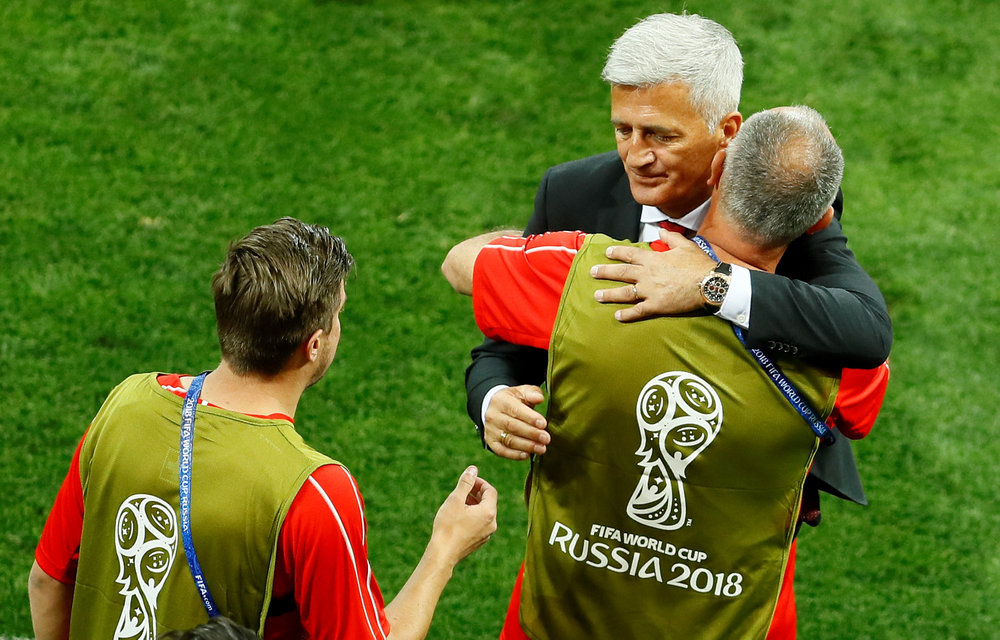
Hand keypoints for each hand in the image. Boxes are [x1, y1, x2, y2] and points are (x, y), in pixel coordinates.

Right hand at [432, 466, 497, 563]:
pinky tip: (458, 516)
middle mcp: (491, 523)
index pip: (490, 491)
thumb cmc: (448, 526)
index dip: (480, 482)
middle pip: (488, 502)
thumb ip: (466, 483)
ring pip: (484, 513)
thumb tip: (473, 469)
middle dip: (476, 493)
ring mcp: (486, 534)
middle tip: (462, 489)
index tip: (468, 480)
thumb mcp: (455, 499)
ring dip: (474, 504)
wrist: (443, 554)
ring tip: (458, 501)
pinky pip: (480, 523)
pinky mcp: (479, 541)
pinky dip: (472, 515)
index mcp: (488, 512)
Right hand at [485, 385, 548, 459]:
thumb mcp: (522, 392)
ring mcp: (490, 430)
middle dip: (531, 433)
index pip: (516, 410)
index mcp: (501, 401)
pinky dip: (514, 454)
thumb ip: (532, 393)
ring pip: (508, 440)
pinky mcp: (490, 442)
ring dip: (526, 446)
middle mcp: (493, 416)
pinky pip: (502, 451)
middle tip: (546, 439)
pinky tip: (527, 455)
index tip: (543, 424)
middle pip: (513, 426)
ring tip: (541, 448)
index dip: (530, 418)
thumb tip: (539, 398)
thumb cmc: (514, 400)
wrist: (494, 407)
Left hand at [590, 230, 715, 321]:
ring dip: (609, 294)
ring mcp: (650, 291)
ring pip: (624, 293)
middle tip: (592, 272)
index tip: (607, 253)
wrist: (710, 283)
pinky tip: (617, 316)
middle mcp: (647, 275)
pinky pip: (638, 311)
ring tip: (597, 295)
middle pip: (621, 273)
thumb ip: (670, 238)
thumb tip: (660, 231)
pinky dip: (626, 314)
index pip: (630, 254)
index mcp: (653, 259)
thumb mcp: (685, 245)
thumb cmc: (698, 264)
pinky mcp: (656, 306)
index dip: (617, 253)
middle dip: (605, 272)